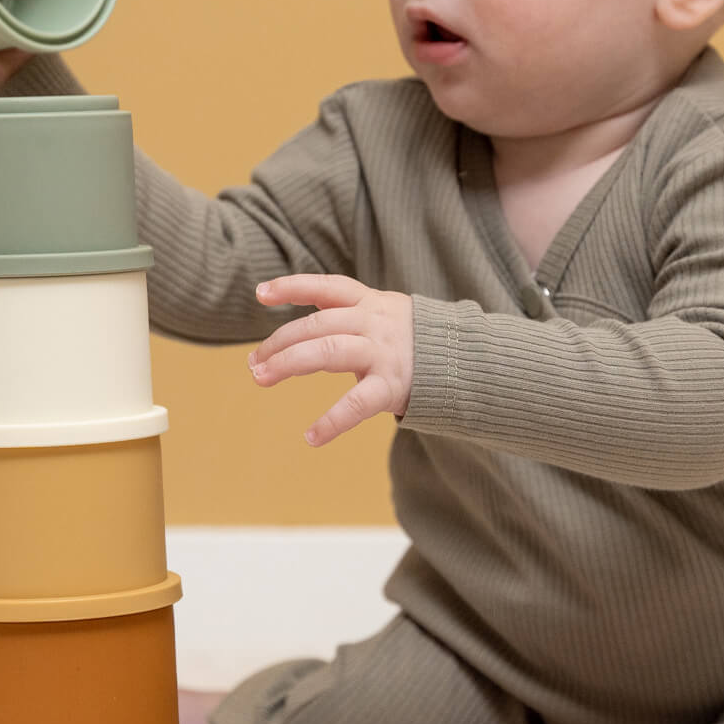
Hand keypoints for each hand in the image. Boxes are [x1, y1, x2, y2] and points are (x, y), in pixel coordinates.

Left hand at [247, 274, 413, 446]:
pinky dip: (331, 421)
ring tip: (261, 378)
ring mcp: (383, 353)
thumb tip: (302, 333)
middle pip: (317, 324)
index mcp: (372, 303)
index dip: (292, 287)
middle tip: (253, 363)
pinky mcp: (393, 386)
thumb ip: (350, 319)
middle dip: (279, 341)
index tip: (260, 293)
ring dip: (288, 363)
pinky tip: (311, 436)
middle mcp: (375, 323)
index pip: (327, 287)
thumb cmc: (417, 344)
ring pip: (327, 351)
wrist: (470, 363)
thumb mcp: (388, 317)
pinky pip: (356, 404)